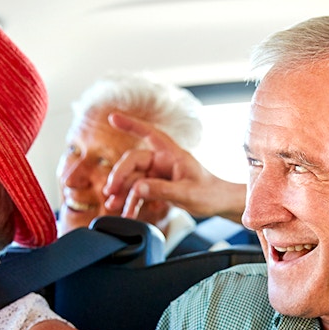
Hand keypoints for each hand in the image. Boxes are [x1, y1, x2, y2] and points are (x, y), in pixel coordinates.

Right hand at [102, 112, 246, 222]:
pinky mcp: (157, 186)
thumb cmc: (210, 193)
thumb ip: (162, 190)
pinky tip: (125, 212)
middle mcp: (162, 161)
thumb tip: (137, 188)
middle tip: (110, 192)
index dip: (131, 125)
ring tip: (112, 206)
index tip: (113, 117)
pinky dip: (131, 202)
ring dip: (122, 193)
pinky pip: (139, 192)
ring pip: (132, 179)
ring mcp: (158, 174)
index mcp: (172, 154)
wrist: (219, 204)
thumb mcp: (187, 193)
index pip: (149, 133)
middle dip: (119, 176)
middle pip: (133, 162)